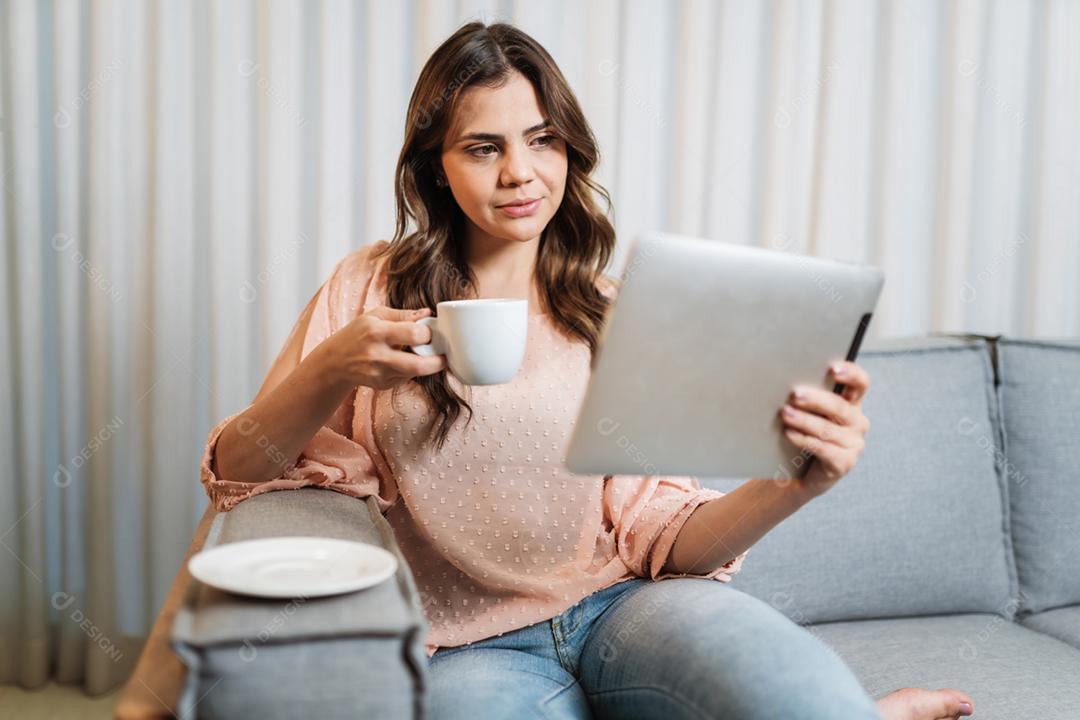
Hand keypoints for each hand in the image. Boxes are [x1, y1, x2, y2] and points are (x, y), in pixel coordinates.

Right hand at [317, 305, 446, 390]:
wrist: (335, 361)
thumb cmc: (358, 333)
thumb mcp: (376, 316)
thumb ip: (403, 315)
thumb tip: (428, 314)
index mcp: (377, 332)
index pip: (413, 334)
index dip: (428, 333)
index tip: (430, 331)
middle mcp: (378, 356)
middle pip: (418, 365)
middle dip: (438, 362)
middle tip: (444, 356)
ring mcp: (379, 374)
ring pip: (415, 374)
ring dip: (426, 365)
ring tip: (427, 355)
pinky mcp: (382, 385)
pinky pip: (406, 378)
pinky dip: (411, 370)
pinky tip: (405, 361)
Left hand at [778, 360, 871, 497]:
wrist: (802, 472)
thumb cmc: (806, 434)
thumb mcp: (811, 413)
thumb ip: (809, 399)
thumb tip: (787, 383)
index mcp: (852, 404)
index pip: (860, 383)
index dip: (850, 374)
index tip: (832, 368)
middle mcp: (858, 422)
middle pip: (840, 407)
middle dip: (816, 399)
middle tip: (795, 394)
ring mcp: (854, 444)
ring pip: (827, 429)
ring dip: (804, 420)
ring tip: (785, 414)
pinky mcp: (845, 462)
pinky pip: (823, 449)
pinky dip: (803, 440)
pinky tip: (789, 434)